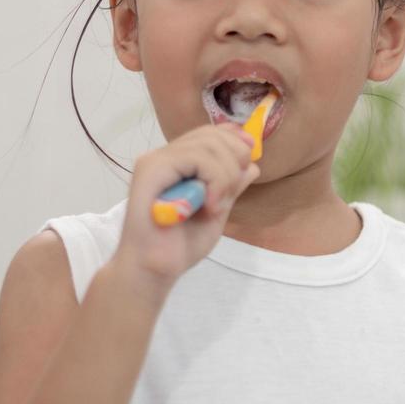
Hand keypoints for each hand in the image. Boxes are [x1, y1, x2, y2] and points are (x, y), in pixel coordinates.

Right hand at [112, 123, 259, 296]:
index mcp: (178, 163)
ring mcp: (155, 161)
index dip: (235, 139)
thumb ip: (231, 186)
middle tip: (231, 193)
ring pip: (208, 144)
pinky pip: (194, 158)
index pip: (210, 132)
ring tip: (217, 205)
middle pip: (212, 134)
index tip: (251, 159)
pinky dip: (214, 180)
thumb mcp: (217, 211)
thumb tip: (253, 164)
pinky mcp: (151, 170)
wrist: (153, 271)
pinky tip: (210, 205)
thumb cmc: (179, 246)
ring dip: (226, 175)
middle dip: (236, 159)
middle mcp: (164, 156)